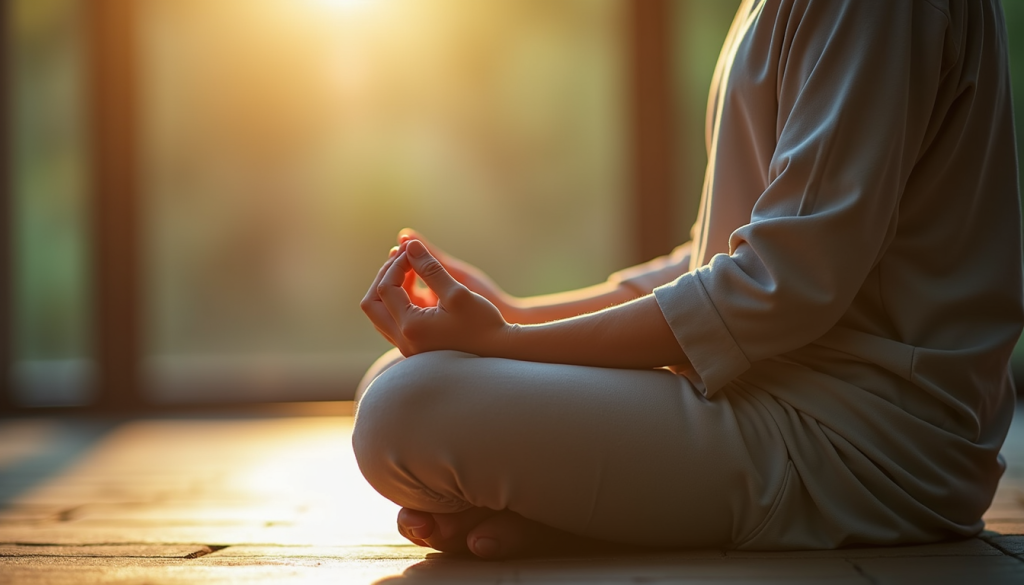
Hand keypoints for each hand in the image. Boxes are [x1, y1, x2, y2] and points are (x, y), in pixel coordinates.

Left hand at [361, 239, 509, 356]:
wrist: (500, 351)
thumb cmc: (483, 322)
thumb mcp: (457, 292)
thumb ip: (430, 268)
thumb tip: (409, 244)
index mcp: (411, 327)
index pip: (387, 289)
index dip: (397, 265)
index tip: (415, 252)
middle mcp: (404, 341)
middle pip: (373, 304)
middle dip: (385, 277)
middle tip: (404, 260)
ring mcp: (408, 347)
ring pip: (381, 314)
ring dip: (390, 289)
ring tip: (410, 269)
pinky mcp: (416, 347)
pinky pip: (394, 321)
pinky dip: (399, 301)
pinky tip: (417, 286)